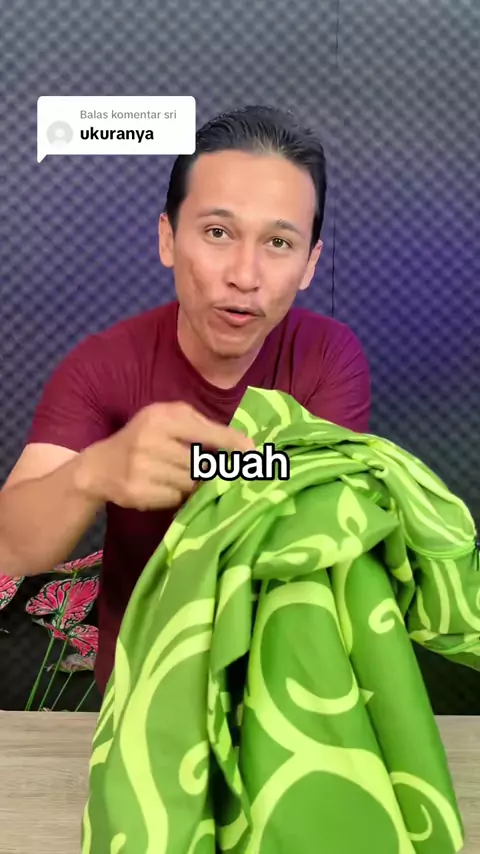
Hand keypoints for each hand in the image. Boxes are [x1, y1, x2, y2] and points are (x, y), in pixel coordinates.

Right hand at [77, 401, 254, 510]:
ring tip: (171, 473)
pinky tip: (159, 485)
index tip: (254, 451)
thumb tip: (241, 445)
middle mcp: (151, 440)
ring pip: (190, 482)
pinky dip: (174, 494)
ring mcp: (143, 468)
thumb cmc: (144, 438)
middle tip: (199, 466)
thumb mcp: (167, 420)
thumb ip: (201, 427)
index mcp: (163, 417)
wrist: (100, 466)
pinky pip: (175, 498)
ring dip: (189, 482)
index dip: (233, 443)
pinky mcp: (138, 491)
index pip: (207, 432)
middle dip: (206, 468)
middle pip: (202, 463)